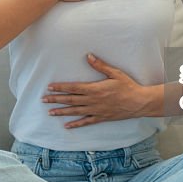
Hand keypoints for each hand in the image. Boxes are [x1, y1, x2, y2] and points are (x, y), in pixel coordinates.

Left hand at [42, 54, 161, 127]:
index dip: (60, 87)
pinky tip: (67, 126)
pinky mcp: (100, 118)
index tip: (50, 87)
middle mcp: (92, 101)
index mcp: (94, 89)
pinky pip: (86, 122)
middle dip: (56, 100)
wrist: (138, 102)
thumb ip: (100, 65)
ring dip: (62, 112)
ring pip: (75, 111)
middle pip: (70, 100)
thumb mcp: (114, 73)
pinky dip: (76, 124)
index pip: (73, 87)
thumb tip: (88, 56)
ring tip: (50, 112)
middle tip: (44, 100)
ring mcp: (96, 110)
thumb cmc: (127, 86)